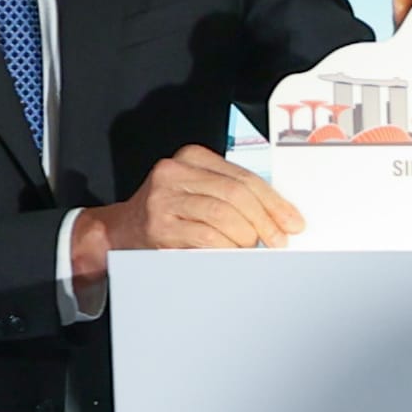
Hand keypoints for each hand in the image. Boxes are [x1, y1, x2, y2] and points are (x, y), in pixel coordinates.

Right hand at [76, 145, 302, 286]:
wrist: (119, 231)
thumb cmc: (167, 212)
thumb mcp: (197, 191)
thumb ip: (230, 194)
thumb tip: (278, 217)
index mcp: (192, 157)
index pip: (244, 177)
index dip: (274, 202)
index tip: (292, 222)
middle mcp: (175, 172)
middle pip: (236, 194)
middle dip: (265, 221)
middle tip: (278, 241)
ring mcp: (164, 198)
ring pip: (223, 215)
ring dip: (246, 237)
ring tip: (252, 248)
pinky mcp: (159, 225)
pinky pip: (206, 237)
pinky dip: (227, 248)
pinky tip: (234, 254)